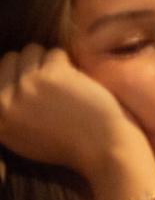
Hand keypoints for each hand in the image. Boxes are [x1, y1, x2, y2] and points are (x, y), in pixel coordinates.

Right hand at [0, 45, 147, 180]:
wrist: (100, 147)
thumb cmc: (68, 144)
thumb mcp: (22, 136)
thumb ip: (9, 112)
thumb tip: (4, 86)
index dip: (18, 73)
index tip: (35, 80)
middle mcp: (3, 100)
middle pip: (11, 59)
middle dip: (32, 63)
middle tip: (53, 78)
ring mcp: (26, 85)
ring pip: (32, 51)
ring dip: (50, 60)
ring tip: (66, 80)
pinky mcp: (51, 74)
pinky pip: (56, 53)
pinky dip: (69, 62)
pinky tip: (78, 80)